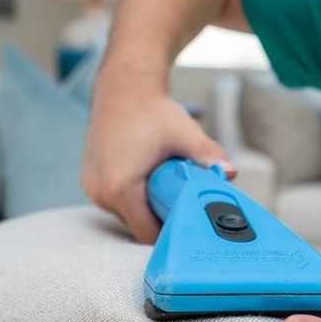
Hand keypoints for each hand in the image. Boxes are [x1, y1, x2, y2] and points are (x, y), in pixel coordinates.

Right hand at [81, 67, 234, 243]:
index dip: (172, 234)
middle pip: (138, 226)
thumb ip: (208, 155)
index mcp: (120, 188)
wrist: (123, 86)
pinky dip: (135, 199)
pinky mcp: (90, 182)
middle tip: (186, 207)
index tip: (191, 227)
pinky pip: (117, 203)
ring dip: (148, 209)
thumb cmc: (152, 110)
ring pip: (127, 215)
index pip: (147, 234)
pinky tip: (153, 186)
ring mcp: (92, 188)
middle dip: (163, 220)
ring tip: (169, 192)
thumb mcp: (184, 134)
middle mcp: (101, 193)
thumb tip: (230, 173)